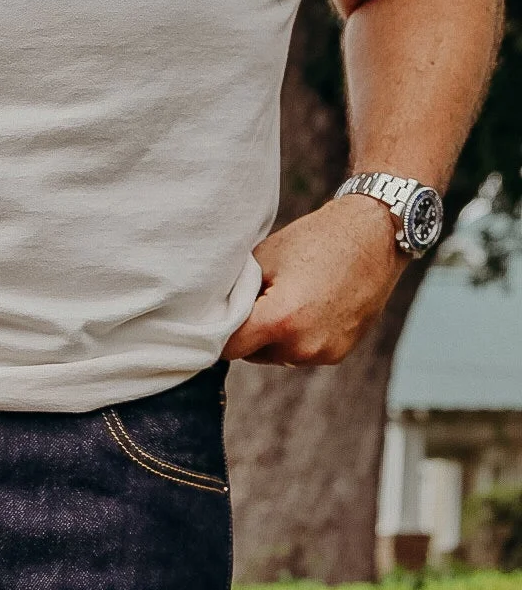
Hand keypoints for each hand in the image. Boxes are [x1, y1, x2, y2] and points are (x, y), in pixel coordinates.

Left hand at [222, 196, 405, 366]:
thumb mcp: (264, 259)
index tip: (213, 323)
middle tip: (263, 297)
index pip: (228, 348)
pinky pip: (302, 353)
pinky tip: (312, 306)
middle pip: (253, 354)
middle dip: (251, 332)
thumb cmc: (316, 239)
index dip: (217, 335)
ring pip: (277, 355)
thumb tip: (212, 315)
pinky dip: (299, 337)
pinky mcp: (338, 354)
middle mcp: (302, 346)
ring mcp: (322, 353)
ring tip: (293, 298)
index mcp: (281, 320)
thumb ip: (236, 294)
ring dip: (276, 337)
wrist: (376, 233)